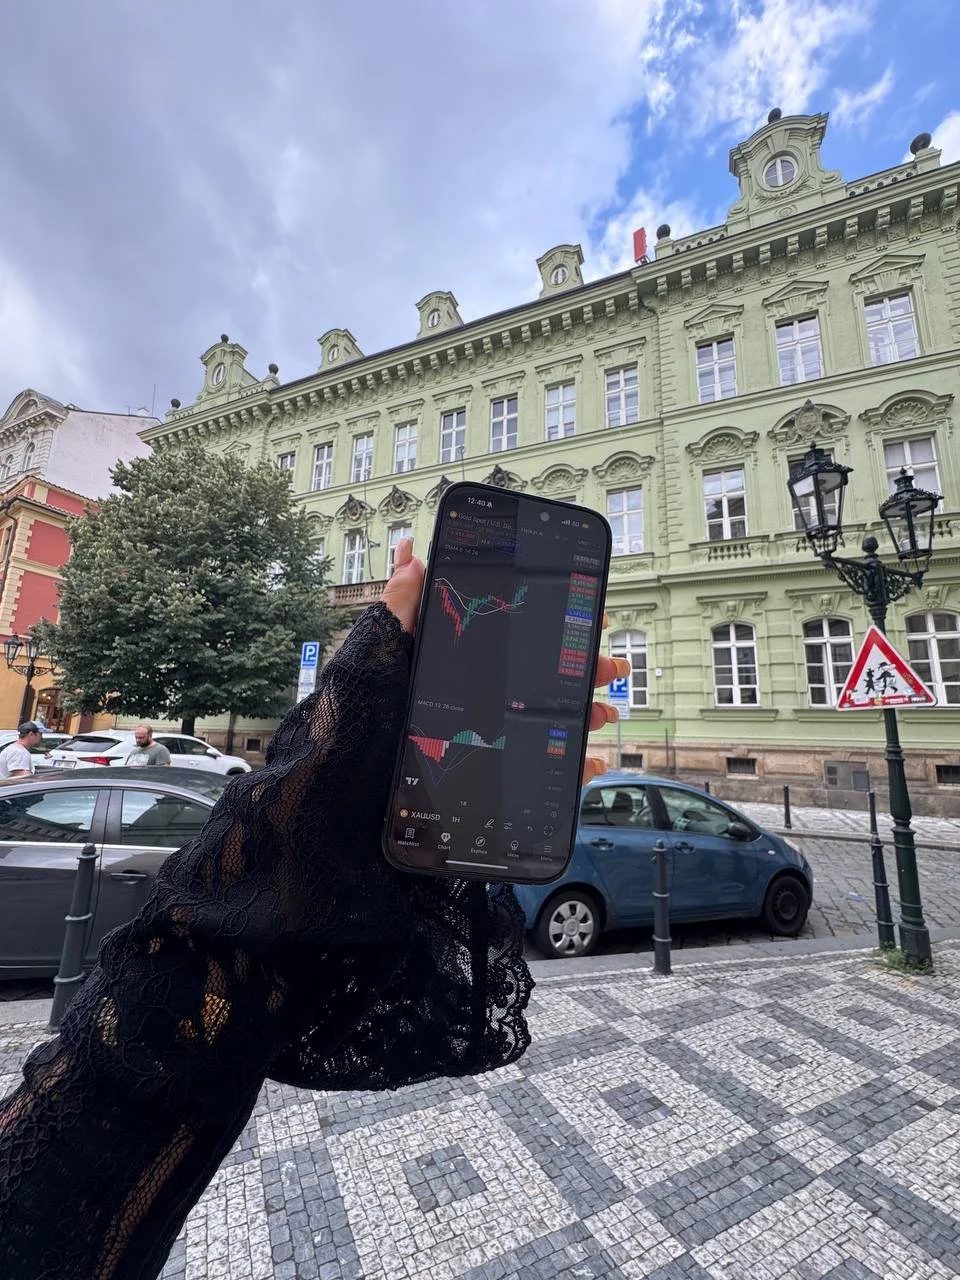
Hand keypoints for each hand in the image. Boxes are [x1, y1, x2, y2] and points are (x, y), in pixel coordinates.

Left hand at [382, 539, 628, 785]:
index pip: (517, 634)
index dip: (557, 624)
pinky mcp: (486, 770)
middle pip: (543, 676)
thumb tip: (410, 552)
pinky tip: (590, 766)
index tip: (589, 612)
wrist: (344, 774)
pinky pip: (536, 767)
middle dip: (583, 669)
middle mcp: (477, 694)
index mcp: (459, 660)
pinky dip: (570, 769)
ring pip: (549, 720)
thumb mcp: (379, 647)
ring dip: (584, 713)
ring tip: (603, 713)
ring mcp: (484, 732)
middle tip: (610, 667)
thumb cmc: (358, 708)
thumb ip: (400, 603)